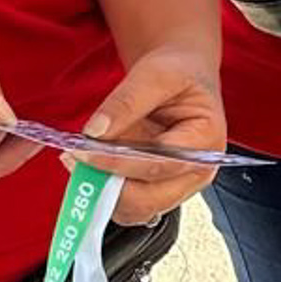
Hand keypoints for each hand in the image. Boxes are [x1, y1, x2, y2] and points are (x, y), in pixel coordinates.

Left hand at [73, 44, 223, 222]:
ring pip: (136, 208)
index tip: (83, 152)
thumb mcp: (155, 74)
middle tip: (75, 158)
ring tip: (81, 159)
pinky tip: (92, 164)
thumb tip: (95, 132)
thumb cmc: (178, 72)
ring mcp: (178, 186)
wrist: (182, 76)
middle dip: (108, 184)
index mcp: (205, 143)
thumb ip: (126, 102)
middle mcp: (196, 173)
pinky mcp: (159, 189)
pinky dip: (106, 190)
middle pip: (149, 198)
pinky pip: (130, 204)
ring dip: (104, 191)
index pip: (159, 164)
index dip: (118, 162)